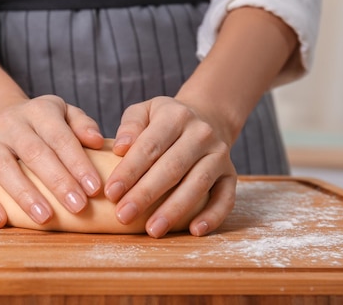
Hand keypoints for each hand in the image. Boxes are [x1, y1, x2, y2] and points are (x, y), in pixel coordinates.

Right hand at [0, 95, 104, 228]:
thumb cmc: (42, 124)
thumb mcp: (64, 114)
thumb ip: (82, 125)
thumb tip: (98, 141)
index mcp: (38, 110)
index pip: (60, 136)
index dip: (77, 162)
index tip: (94, 188)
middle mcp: (10, 123)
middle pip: (34, 152)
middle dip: (58, 181)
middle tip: (79, 207)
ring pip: (4, 167)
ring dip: (25, 194)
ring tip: (46, 217)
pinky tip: (0, 222)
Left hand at [104, 96, 236, 237]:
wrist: (208, 118)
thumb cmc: (164, 121)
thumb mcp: (144, 112)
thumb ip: (130, 126)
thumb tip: (120, 147)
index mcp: (175, 117)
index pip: (149, 146)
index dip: (129, 171)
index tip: (111, 193)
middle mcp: (201, 134)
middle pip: (172, 168)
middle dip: (145, 194)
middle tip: (123, 216)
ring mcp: (219, 155)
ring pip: (197, 184)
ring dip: (174, 210)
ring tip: (153, 230)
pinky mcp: (231, 175)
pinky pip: (226, 198)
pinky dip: (213, 216)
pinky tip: (195, 230)